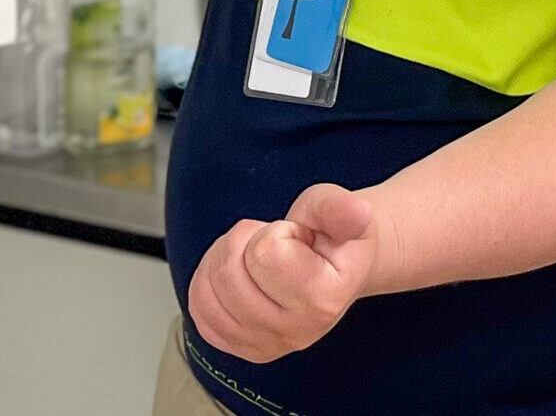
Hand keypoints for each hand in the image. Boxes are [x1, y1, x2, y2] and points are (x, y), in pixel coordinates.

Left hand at [186, 184, 380, 362]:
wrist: (336, 266)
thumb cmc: (334, 237)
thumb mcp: (336, 209)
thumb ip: (338, 208)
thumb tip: (356, 213)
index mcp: (324, 299)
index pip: (264, 253)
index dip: (275, 232)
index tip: (298, 238)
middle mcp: (296, 333)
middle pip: (229, 273)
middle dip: (244, 242)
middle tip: (274, 244)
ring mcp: (267, 345)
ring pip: (209, 290)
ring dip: (225, 259)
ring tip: (258, 258)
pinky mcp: (241, 348)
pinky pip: (199, 309)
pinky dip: (209, 282)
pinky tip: (240, 276)